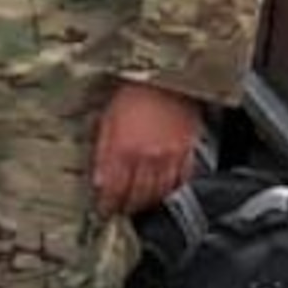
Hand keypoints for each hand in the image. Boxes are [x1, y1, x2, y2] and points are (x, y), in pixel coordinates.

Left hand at [92, 82, 202, 217]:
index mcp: (123, 150)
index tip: (103, 210)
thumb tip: (98, 180)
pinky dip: (170, 190)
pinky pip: (181, 181)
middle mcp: (147, 158)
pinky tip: (163, 192)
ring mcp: (170, 158)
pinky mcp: (188, 153)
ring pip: (159, 193)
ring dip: (147, 203)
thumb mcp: (107, 120)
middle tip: (119, 211)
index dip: (107, 204)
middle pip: (137, 196)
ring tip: (138, 205)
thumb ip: (102, 153)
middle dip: (126, 206)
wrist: (168, 77)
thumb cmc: (134, 93)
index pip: (113, 190)